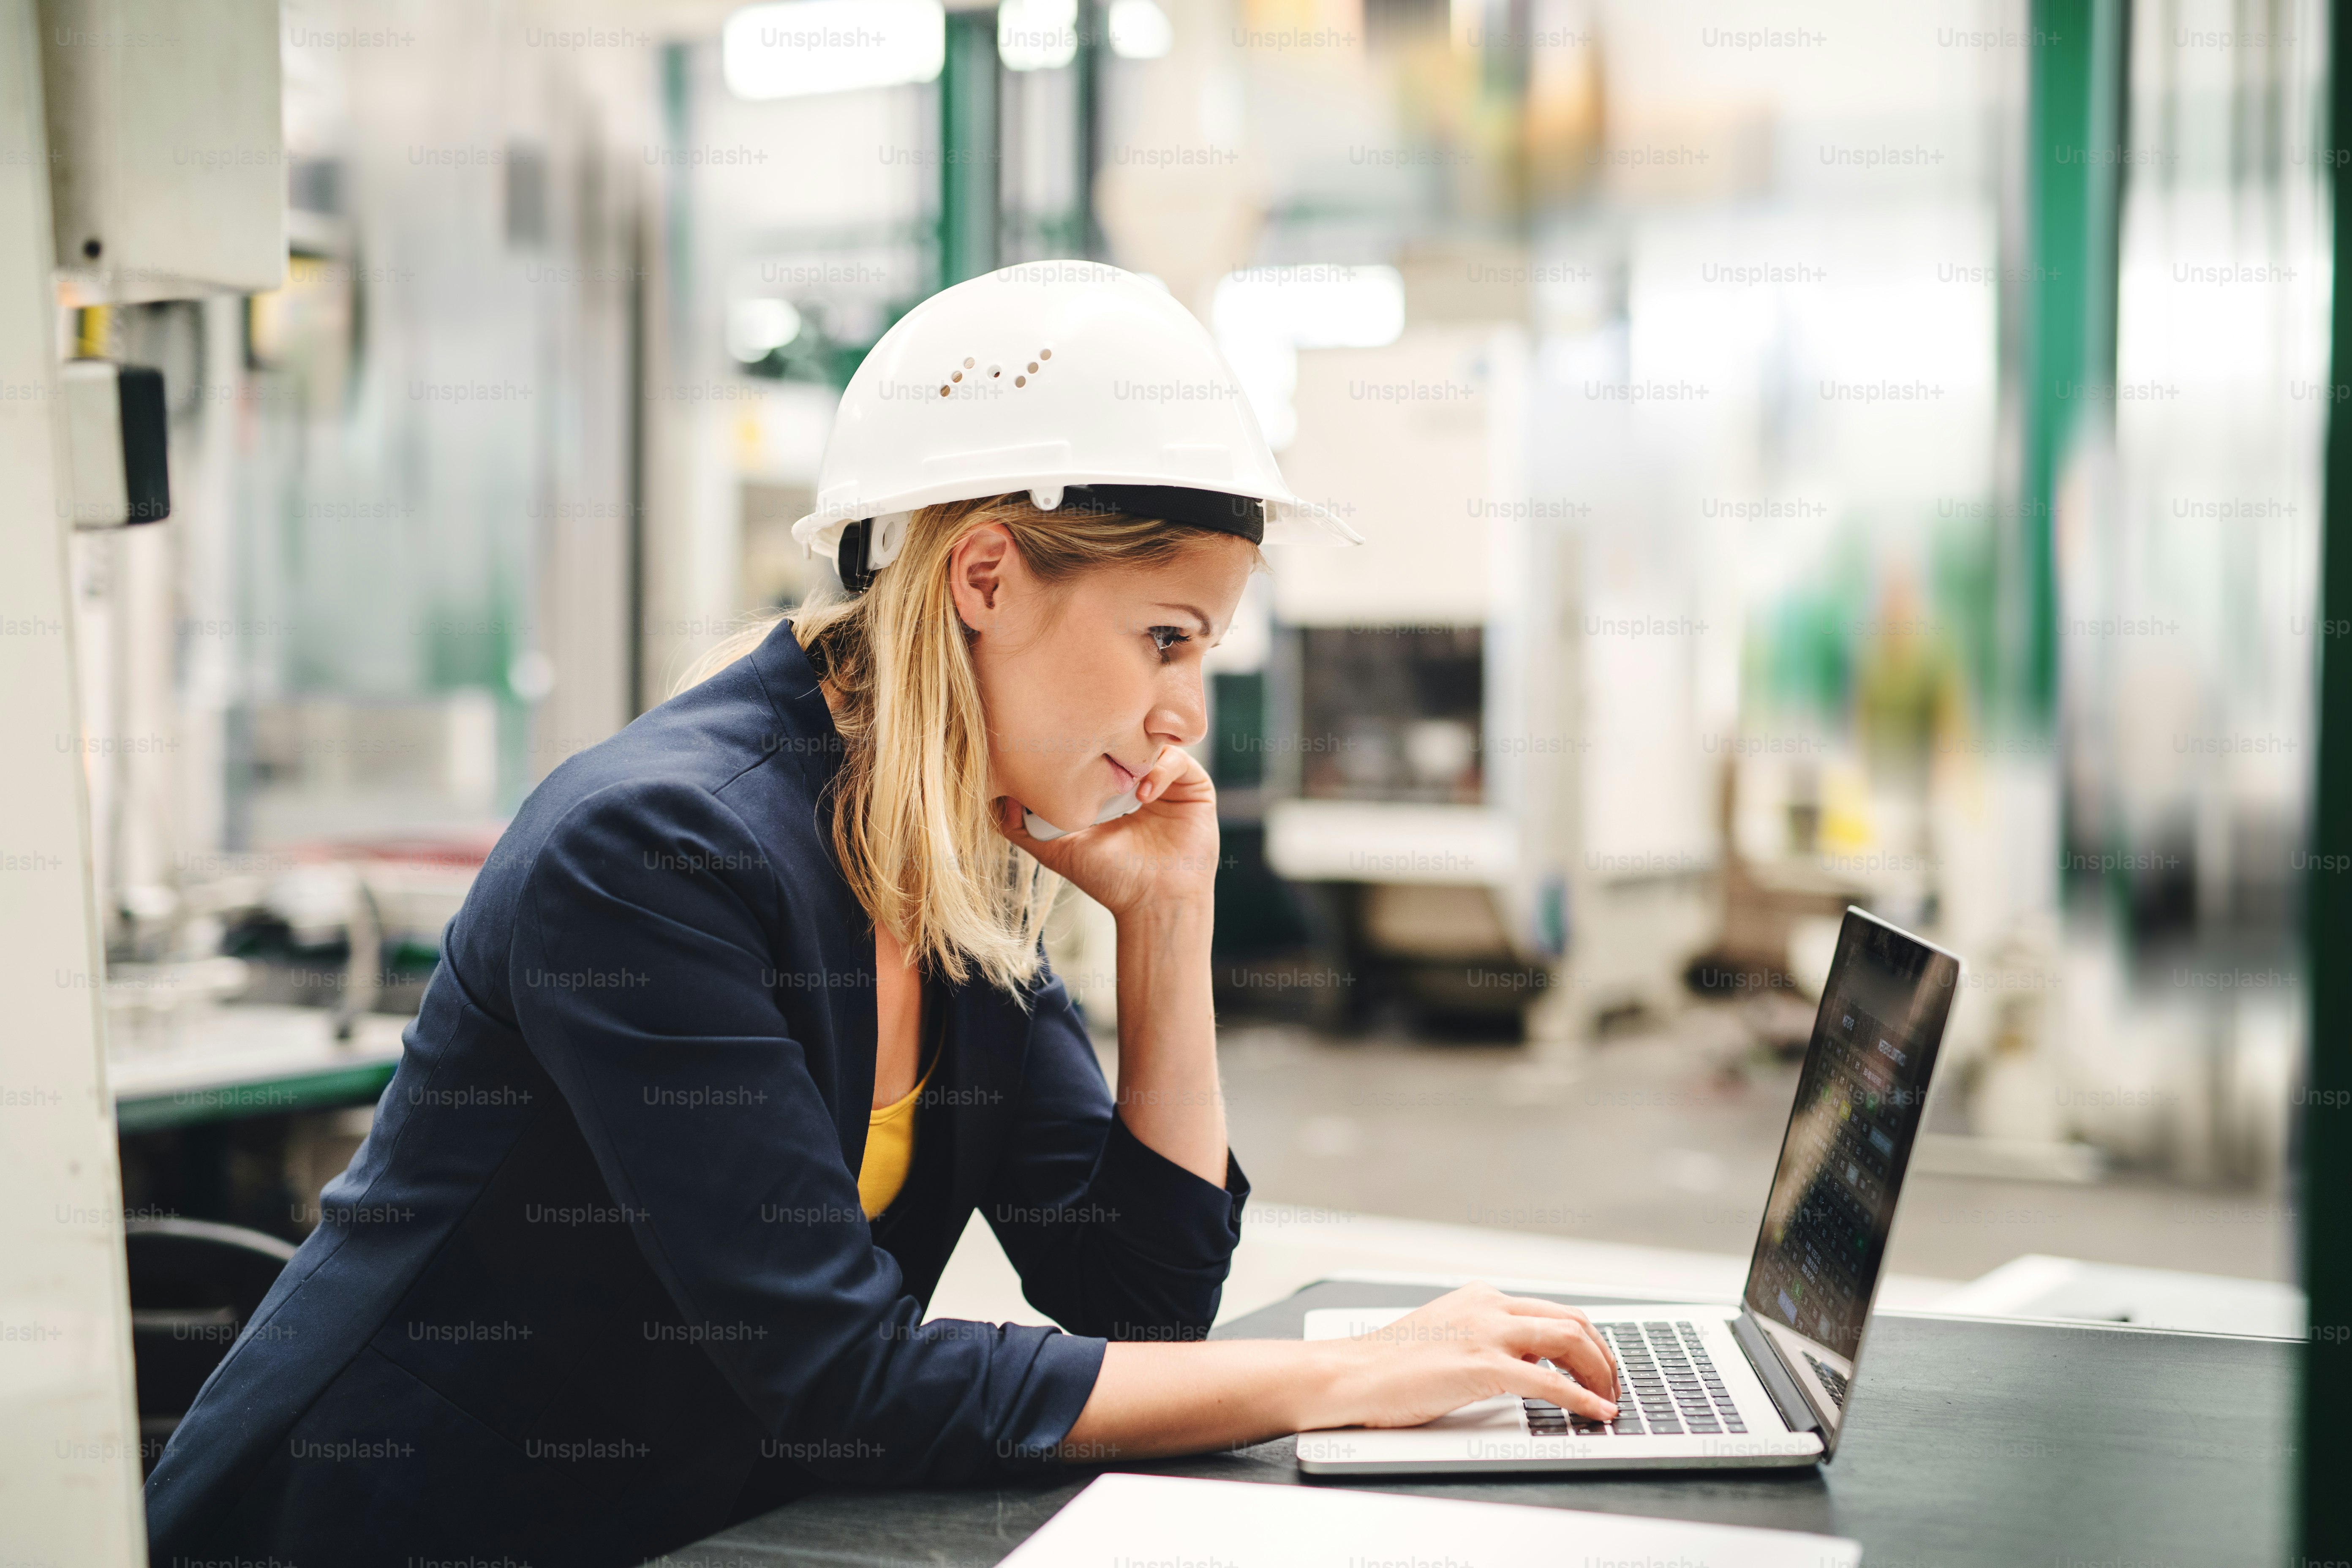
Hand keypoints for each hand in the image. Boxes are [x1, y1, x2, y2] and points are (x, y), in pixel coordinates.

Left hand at [996, 748, 1219, 919]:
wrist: (1154, 902)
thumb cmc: (1109, 878)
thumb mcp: (1056, 850)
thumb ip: (1021, 828)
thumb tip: (993, 797)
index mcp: (1107, 785)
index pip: (1093, 747)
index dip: (1078, 742)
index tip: (1061, 747)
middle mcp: (1136, 777)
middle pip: (1123, 738)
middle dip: (1107, 739)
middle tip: (1089, 745)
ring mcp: (1165, 779)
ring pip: (1150, 742)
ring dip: (1133, 754)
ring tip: (1120, 780)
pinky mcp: (1193, 785)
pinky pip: (1177, 759)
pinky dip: (1159, 770)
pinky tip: (1144, 795)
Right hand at [1317, 1283, 1619, 1427]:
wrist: (1349, 1374)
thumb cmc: (1389, 1364)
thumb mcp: (1446, 1335)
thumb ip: (1484, 1338)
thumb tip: (1526, 1362)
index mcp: (1482, 1297)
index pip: (1554, 1312)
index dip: (1588, 1342)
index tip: (1600, 1369)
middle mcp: (1489, 1306)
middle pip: (1573, 1321)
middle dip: (1603, 1357)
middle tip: (1612, 1388)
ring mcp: (1486, 1332)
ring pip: (1569, 1341)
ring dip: (1600, 1374)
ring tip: (1609, 1402)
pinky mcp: (1481, 1366)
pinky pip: (1549, 1383)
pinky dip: (1582, 1400)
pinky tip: (1597, 1415)